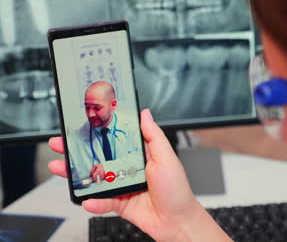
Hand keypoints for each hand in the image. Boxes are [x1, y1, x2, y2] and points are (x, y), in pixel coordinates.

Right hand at [48, 109, 230, 240]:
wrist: (177, 221)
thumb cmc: (176, 189)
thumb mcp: (166, 157)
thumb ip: (153, 136)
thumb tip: (145, 114)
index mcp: (140, 154)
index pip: (115, 140)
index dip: (98, 132)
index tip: (82, 125)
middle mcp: (128, 169)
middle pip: (99, 157)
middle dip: (78, 151)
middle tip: (60, 144)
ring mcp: (121, 186)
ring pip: (95, 179)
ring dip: (76, 175)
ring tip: (61, 169)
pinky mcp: (118, 203)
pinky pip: (101, 202)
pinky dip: (93, 202)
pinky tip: (87, 199)